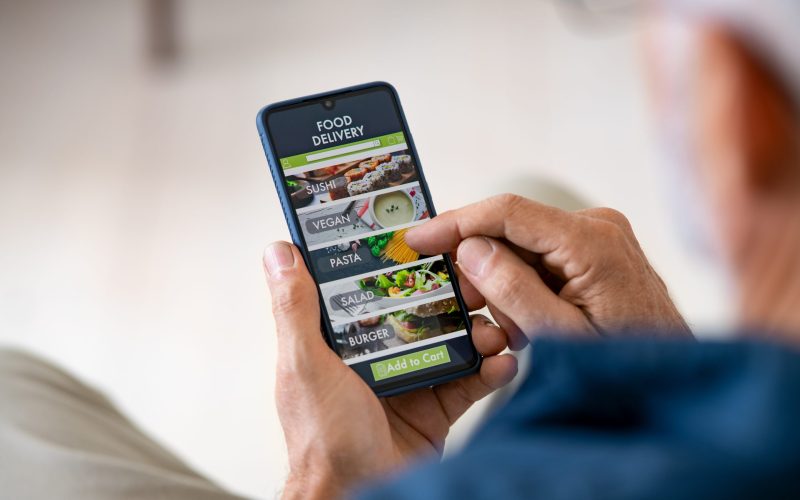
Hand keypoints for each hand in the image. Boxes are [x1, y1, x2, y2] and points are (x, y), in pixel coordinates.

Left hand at [263, 242, 516, 499]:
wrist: (361, 495)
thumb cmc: (322, 440)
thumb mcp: (306, 366)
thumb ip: (295, 311)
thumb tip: (279, 254)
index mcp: (344, 340)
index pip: (372, 288)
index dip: (398, 263)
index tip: (426, 240)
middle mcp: (378, 355)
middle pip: (422, 310)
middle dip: (452, 295)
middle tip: (476, 283)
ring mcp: (410, 379)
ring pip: (452, 341)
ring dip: (478, 330)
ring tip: (494, 327)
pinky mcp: (436, 407)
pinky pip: (469, 380)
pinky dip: (490, 369)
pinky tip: (502, 361)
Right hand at [405, 194, 690, 348]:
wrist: (674, 380)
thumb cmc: (624, 366)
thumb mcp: (559, 336)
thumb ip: (512, 290)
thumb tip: (469, 249)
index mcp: (591, 242)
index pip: (506, 212)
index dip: (455, 222)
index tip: (416, 237)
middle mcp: (596, 226)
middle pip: (510, 229)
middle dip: (479, 265)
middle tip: (465, 308)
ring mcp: (599, 236)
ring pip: (522, 245)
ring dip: (503, 282)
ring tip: (511, 329)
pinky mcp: (595, 250)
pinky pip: (541, 257)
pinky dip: (523, 285)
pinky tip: (526, 321)